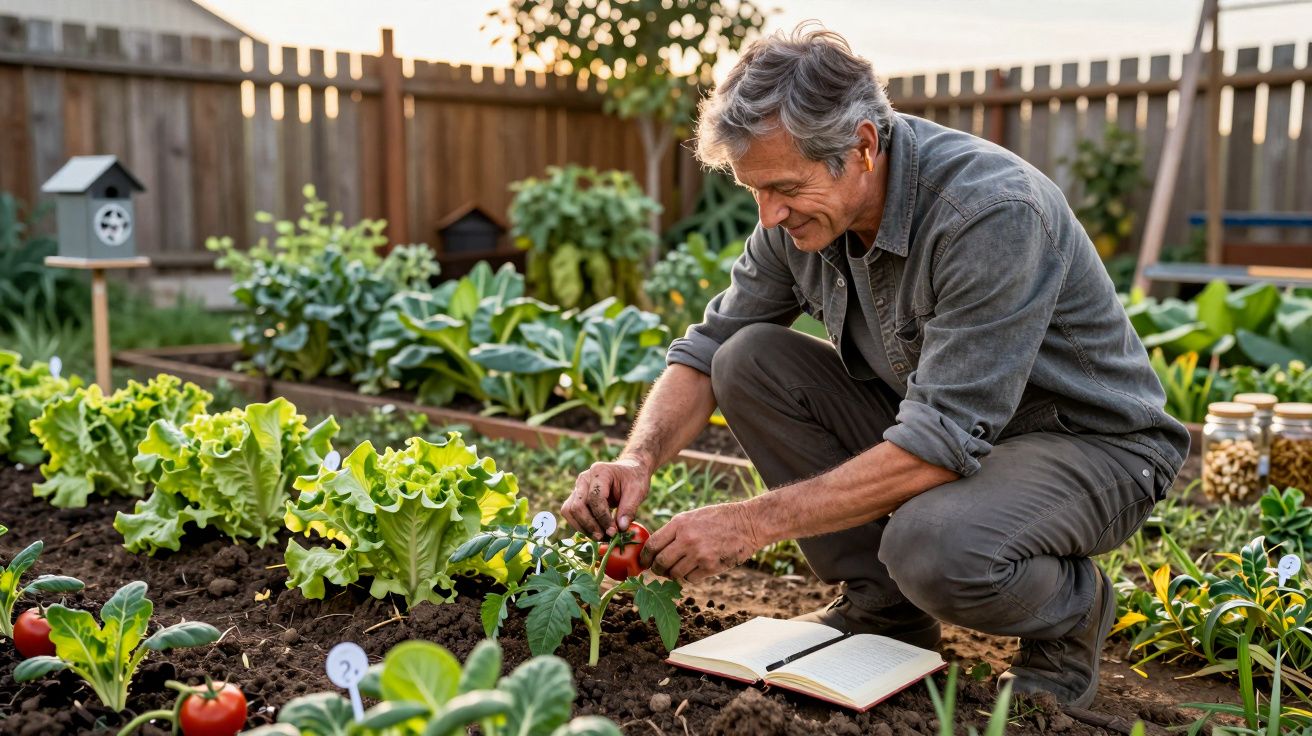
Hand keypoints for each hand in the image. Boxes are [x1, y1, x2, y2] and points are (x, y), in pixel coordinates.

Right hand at [561, 457, 650, 539]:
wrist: (629, 471)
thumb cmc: (634, 479)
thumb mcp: (638, 491)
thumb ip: (629, 509)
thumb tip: (621, 528)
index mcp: (600, 472)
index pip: (594, 498)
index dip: (603, 518)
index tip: (613, 531)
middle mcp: (584, 478)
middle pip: (577, 506)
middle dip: (590, 525)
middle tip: (605, 537)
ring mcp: (578, 487)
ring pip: (569, 511)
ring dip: (583, 527)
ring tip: (600, 537)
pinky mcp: (576, 497)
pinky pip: (570, 513)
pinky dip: (580, 525)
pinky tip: (595, 532)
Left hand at [640, 503, 762, 583]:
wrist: (748, 523)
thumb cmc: (719, 519)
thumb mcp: (692, 517)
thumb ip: (674, 531)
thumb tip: (656, 549)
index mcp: (679, 524)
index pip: (652, 545)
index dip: (645, 557)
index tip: (644, 562)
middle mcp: (686, 539)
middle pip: (660, 563)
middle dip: (657, 569)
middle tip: (659, 570)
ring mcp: (698, 554)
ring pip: (674, 574)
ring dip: (674, 574)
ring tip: (678, 569)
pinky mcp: (710, 567)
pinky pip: (690, 579)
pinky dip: (689, 577)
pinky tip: (695, 569)